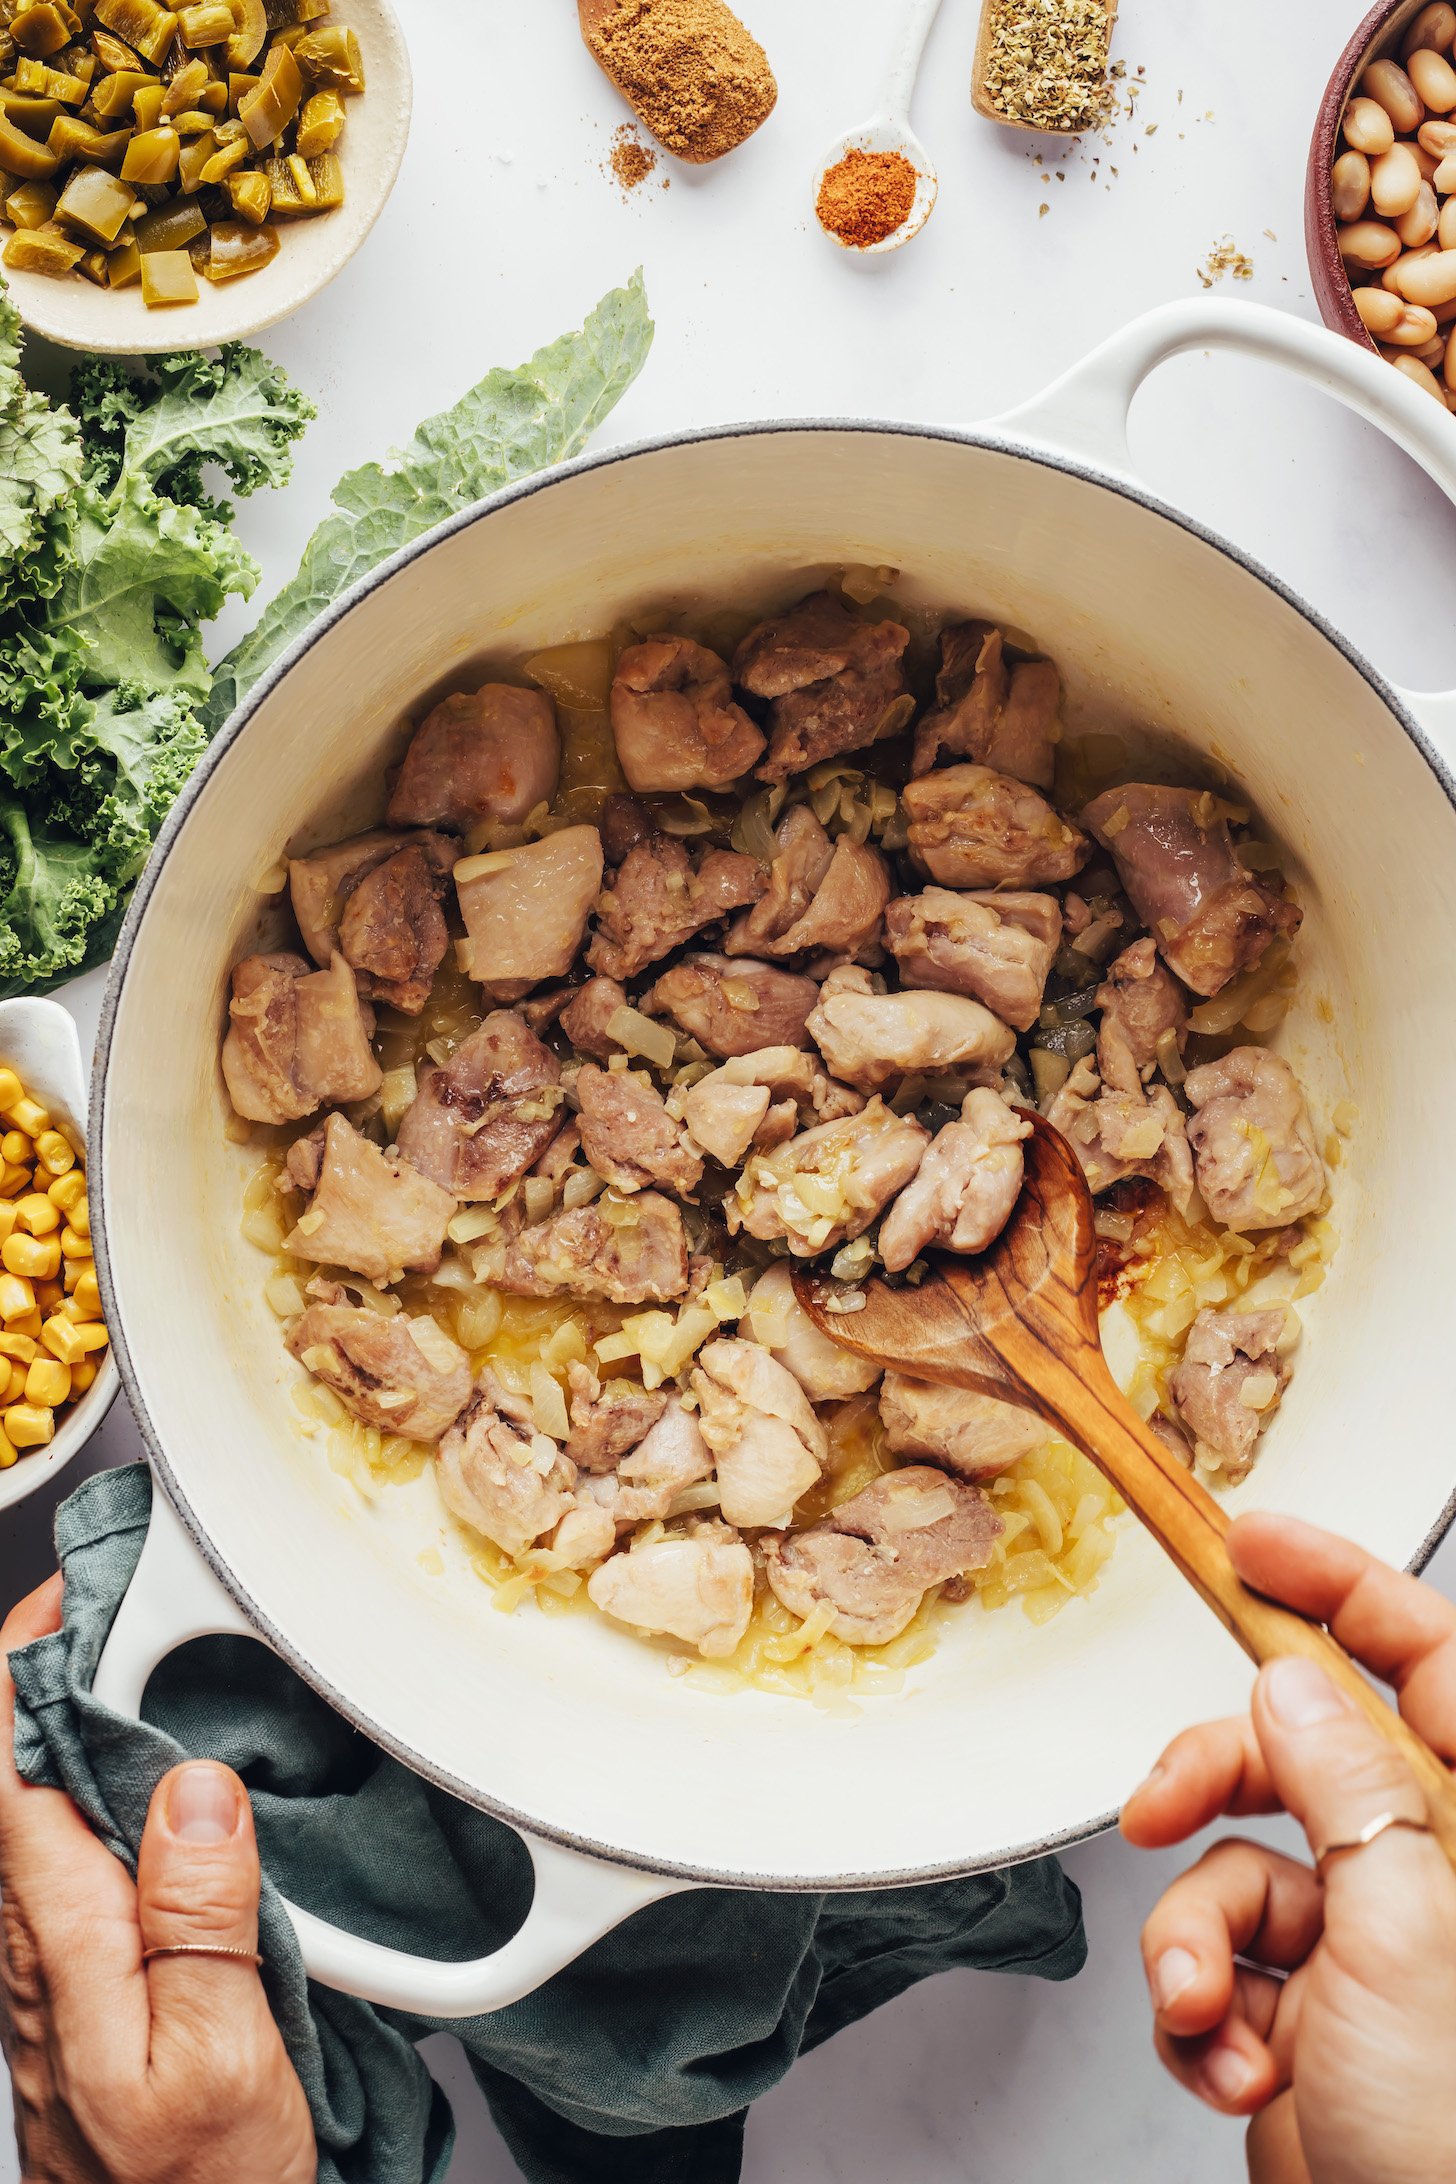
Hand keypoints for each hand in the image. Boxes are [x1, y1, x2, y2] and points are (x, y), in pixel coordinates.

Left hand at [0, 1576, 314, 2183]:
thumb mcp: (218, 2054)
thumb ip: (199, 1914)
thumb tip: (191, 1784)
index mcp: (59, 1939)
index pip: (8, 1761)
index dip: (30, 1658)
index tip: (81, 1583)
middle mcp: (39, 1937)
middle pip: (17, 1767)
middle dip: (57, 1664)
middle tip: (130, 1588)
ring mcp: (58, 1956)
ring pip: (44, 1801)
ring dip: (81, 1713)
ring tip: (153, 1646)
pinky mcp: (89, 1975)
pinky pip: (78, 1846)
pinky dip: (109, 1776)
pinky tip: (167, 1764)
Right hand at [1121, 1511, 1455, 2183]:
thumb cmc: (1454, 2144)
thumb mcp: (1405, 1938)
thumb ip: (1347, 1792)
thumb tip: (1291, 1689)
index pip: (1427, 1659)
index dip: (1343, 1587)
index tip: (1251, 1543)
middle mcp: (1425, 1874)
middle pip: (1293, 1754)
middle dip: (1208, 1786)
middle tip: (1156, 1810)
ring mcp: (1361, 1945)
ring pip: (1231, 1864)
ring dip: (1193, 1941)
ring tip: (1207, 2011)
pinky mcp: (1298, 2012)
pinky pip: (1210, 1956)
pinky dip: (1195, 2008)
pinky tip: (1226, 2062)